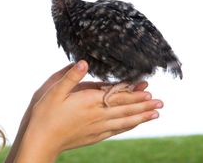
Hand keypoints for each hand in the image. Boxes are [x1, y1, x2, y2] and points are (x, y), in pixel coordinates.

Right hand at [15, 60, 161, 161]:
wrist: (41, 141)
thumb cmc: (45, 114)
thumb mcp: (53, 91)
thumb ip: (70, 76)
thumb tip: (84, 61)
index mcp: (89, 101)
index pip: (116, 94)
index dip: (133, 91)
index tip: (148, 87)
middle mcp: (97, 115)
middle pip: (125, 108)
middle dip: (144, 104)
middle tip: (161, 102)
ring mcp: (97, 127)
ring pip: (125, 121)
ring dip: (141, 116)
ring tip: (156, 113)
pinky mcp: (95, 136)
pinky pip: (117, 130)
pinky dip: (129, 126)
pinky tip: (134, 124)